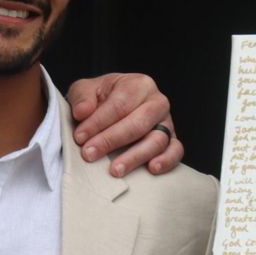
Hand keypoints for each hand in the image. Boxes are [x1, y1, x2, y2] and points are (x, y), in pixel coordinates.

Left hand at [67, 73, 182, 176]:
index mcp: (139, 84)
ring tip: (115, 170)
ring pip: (157, 140)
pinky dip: (166, 160)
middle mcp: (157, 102)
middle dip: (111, 140)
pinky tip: (151, 169)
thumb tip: (83, 112)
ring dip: (135, 156)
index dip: (98, 122)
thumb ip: (82, 97)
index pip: (120, 105)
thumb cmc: (99, 99)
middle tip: (89, 154)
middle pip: (138, 123)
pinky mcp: (171, 141)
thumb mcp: (85, 90)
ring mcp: (167, 123)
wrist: (110, 110)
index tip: (79, 137)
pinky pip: (175, 151)